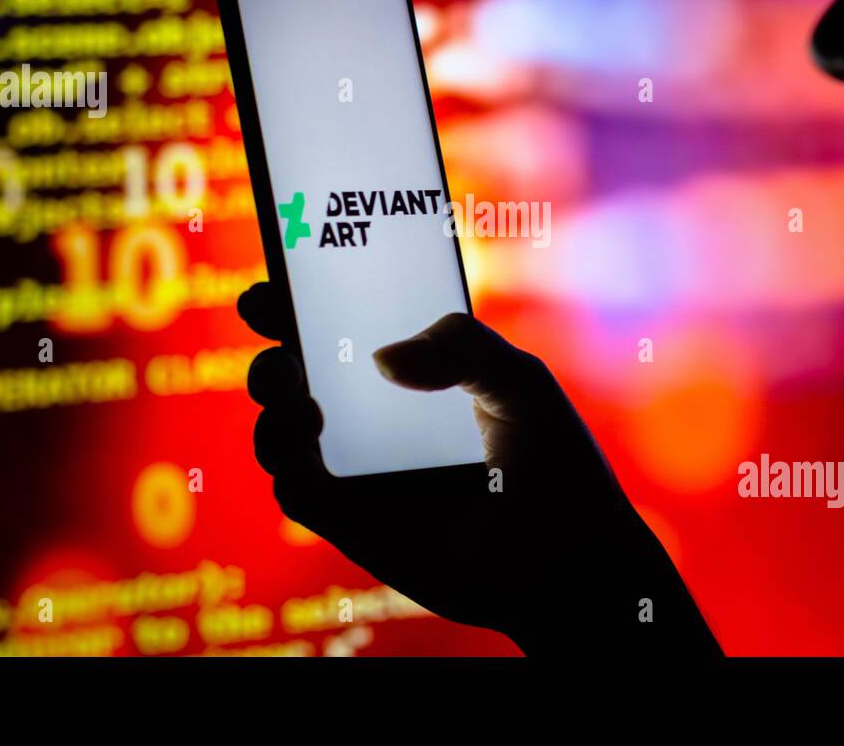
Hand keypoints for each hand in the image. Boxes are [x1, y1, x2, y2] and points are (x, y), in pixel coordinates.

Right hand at [239, 282, 720, 656]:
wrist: (571, 561)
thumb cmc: (555, 467)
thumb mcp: (519, 382)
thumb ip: (461, 346)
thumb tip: (381, 360)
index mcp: (413, 373)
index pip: (341, 328)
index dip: (300, 302)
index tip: (277, 281)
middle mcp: (374, 419)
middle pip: (295, 376)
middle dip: (273, 351)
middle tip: (279, 336)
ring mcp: (358, 470)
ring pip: (280, 431)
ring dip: (271, 403)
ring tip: (296, 390)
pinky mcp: (351, 522)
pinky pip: (295, 489)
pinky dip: (285, 459)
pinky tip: (309, 438)